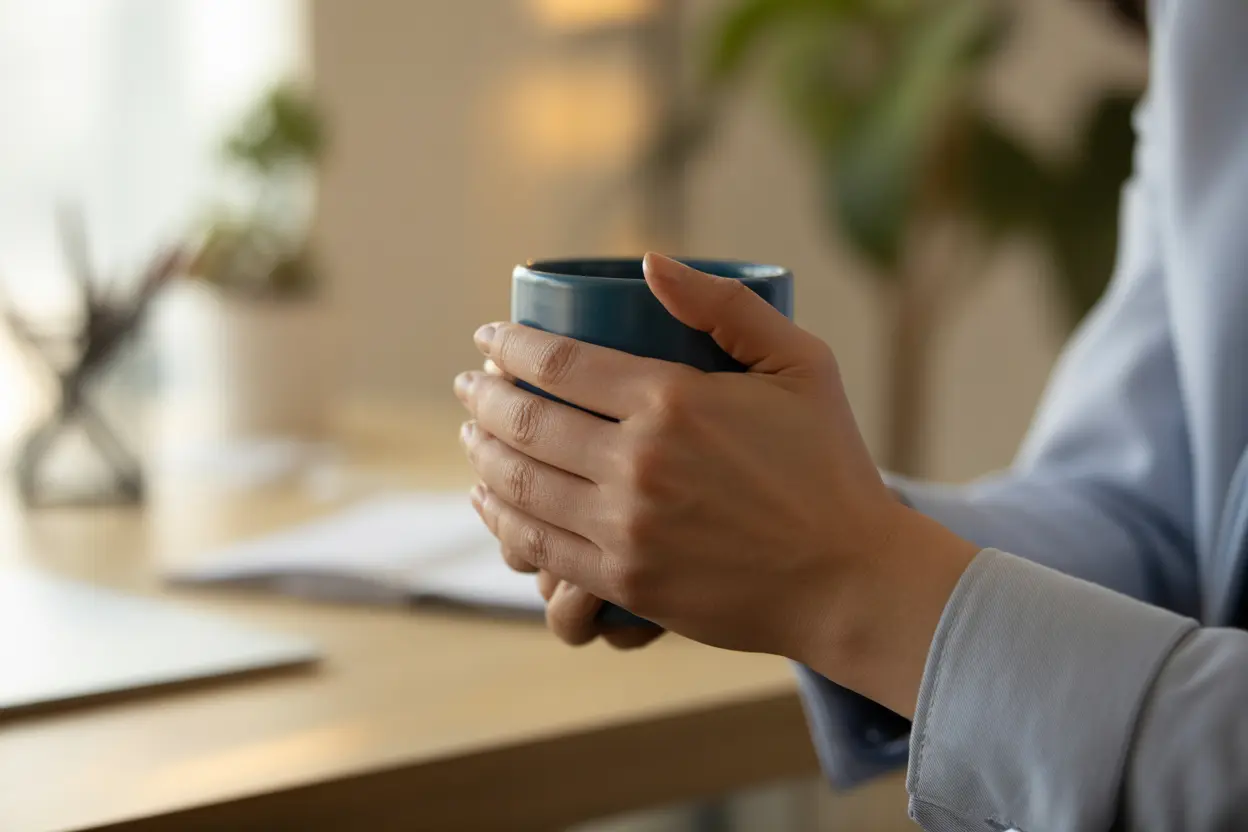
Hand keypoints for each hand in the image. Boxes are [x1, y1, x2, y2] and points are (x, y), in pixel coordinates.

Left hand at [455, 253, 974, 715]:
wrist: (850, 578)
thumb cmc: (829, 465)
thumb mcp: (801, 364)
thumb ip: (727, 307)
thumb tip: (650, 262)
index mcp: (674, 401)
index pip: (558, 364)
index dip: (508, 346)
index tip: (487, 337)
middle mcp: (638, 463)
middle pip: (526, 423)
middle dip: (483, 397)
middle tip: (469, 385)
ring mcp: (626, 528)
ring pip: (520, 485)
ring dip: (481, 455)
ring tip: (470, 435)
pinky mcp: (625, 582)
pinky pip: (539, 546)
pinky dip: (502, 519)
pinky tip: (488, 500)